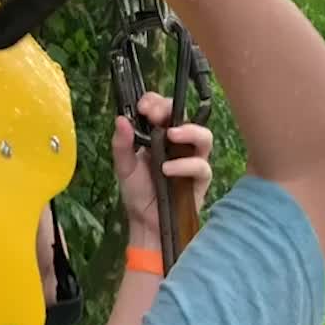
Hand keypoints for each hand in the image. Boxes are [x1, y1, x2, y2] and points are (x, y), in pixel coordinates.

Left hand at [111, 92, 212, 246]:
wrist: (146, 222)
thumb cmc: (138, 193)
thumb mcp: (124, 167)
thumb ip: (121, 145)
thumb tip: (120, 119)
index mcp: (160, 135)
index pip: (163, 109)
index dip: (156, 102)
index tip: (143, 107)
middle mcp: (179, 144)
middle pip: (185, 116)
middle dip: (170, 110)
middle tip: (155, 115)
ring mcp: (192, 159)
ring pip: (204, 137)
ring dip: (190, 131)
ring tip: (171, 135)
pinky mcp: (200, 179)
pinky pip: (201, 166)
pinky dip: (185, 165)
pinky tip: (167, 169)